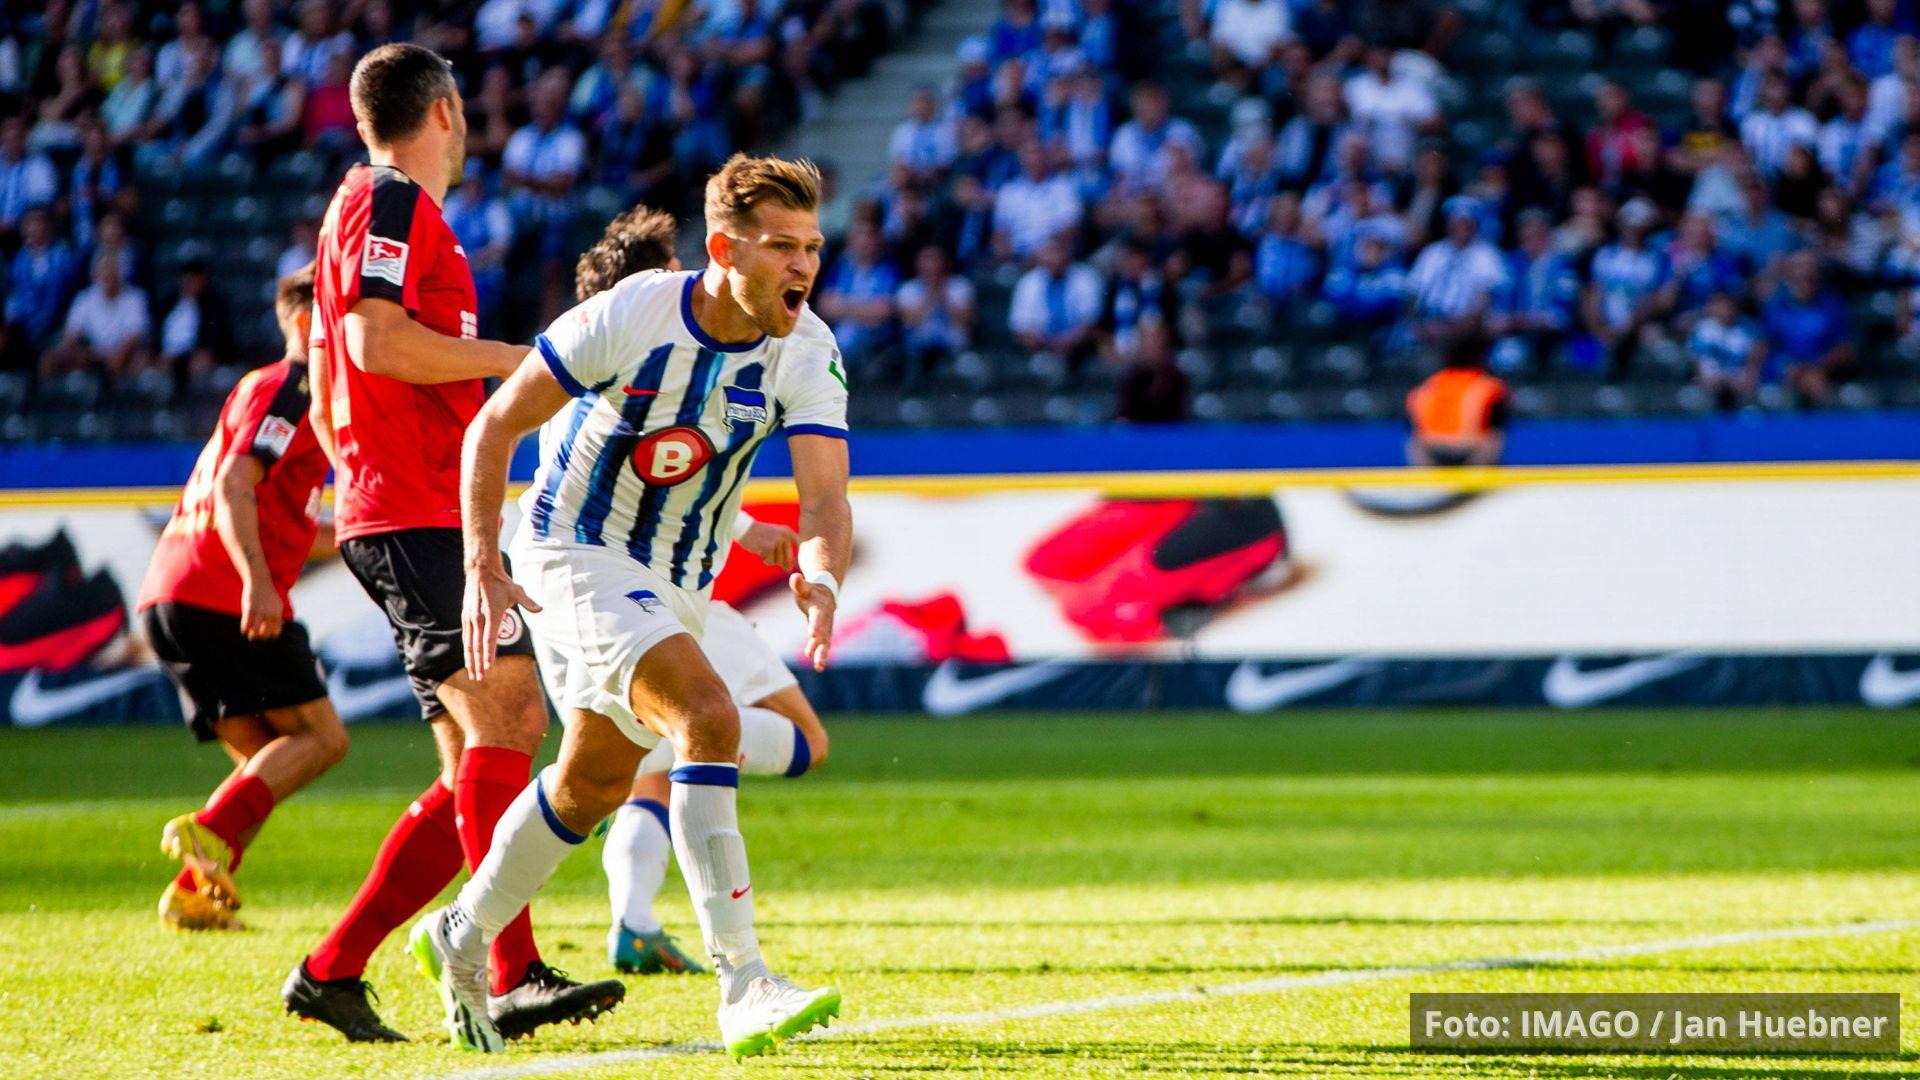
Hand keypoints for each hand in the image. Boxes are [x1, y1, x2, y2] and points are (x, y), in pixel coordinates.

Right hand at [239, 581, 284, 639]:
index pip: (276, 631)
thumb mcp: (277, 604)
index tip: (264, 634)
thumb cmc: (267, 593)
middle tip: (256, 636)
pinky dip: (245, 630)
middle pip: (266, 633)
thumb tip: (279, 625)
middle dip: (261, 637)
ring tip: (250, 635)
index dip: (270, 635)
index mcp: (278, 613)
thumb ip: (277, 614)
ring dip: (253, 636)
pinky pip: (246, 624)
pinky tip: (244, 630)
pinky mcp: (250, 609)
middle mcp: (270, 614)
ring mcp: (260, 612)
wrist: (259, 580)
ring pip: (256, 632)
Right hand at [463, 559, 540, 679]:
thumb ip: (528, 603)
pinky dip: (468, 650)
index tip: (488, 668)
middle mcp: (479, 618)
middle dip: (478, 664)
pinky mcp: (466, 617)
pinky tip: (469, 659)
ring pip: (469, 644)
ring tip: (473, 674)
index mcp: (492, 614)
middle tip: (479, 679)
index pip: (489, 639)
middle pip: (478, 646)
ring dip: (471, 660)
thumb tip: (541, 610)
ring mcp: (470, 618)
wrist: (481, 571)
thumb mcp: (517, 591)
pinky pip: (467, 637)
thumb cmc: (501, 583)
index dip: (489, 654)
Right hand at [737, 521, 798, 568]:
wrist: (745, 528)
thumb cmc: (759, 535)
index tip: (783, 556)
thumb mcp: (775, 538)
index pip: (798, 545)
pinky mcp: (769, 547)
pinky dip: (765, 561)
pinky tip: (760, 553)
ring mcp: (777, 541)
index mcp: (788, 531)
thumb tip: (789, 569)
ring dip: (771, 561)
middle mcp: (785, 535)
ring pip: (779, 561)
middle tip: (770, 558)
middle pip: (788, 558)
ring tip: (764, 553)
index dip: (793, 555)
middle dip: (781, 563)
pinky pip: (770, 562)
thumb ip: (783, 551)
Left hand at [789, 572, 836, 671]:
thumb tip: (794, 577)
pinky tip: (819, 668)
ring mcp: (827, 627)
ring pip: (826, 641)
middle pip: (823, 631)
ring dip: (822, 653)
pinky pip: (825, 646)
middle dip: (817, 643)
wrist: (826, 594)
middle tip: (810, 652)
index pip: (818, 616)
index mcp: (820, 606)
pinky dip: (822, 656)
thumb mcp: (804, 587)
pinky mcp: (825, 634)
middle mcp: (826, 619)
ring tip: (819, 666)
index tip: (812, 634)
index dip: (815, 624)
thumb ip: (799, 584)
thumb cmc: (811, 591)